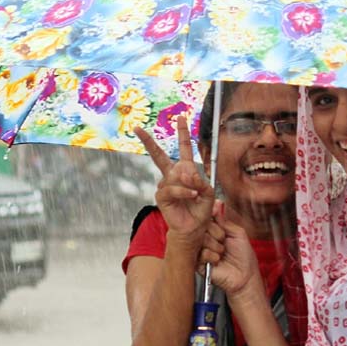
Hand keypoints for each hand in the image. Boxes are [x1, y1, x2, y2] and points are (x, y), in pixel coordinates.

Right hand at [135, 116, 213, 247]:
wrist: (194, 228)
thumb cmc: (201, 210)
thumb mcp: (208, 193)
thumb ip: (201, 181)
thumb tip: (186, 173)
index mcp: (186, 171)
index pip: (184, 149)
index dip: (183, 134)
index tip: (181, 117)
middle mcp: (173, 176)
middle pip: (158, 156)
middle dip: (148, 142)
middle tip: (138, 129)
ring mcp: (165, 185)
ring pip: (174, 177)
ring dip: (188, 184)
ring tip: (196, 194)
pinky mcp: (161, 196)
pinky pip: (171, 188)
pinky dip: (183, 191)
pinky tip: (191, 195)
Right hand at [198, 202, 263, 300]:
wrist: (245, 275)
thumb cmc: (244, 256)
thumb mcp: (238, 233)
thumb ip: (225, 220)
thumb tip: (216, 206)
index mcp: (215, 231)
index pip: (207, 219)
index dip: (211, 218)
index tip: (215, 218)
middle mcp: (207, 239)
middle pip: (202, 227)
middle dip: (216, 233)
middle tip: (224, 240)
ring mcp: (202, 250)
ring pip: (201, 239)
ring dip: (216, 246)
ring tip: (223, 252)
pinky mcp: (198, 263)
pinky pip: (201, 253)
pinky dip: (213, 256)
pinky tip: (218, 260)